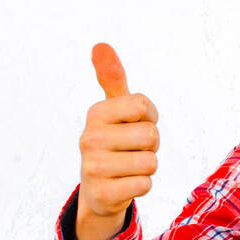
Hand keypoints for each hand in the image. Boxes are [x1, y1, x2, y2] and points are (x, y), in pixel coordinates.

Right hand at [77, 43, 159, 225]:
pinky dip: (142, 186)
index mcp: (95, 113)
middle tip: (132, 149)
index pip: (144, 105)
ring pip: (150, 162)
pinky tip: (125, 184)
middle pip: (151, 134)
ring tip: (128, 166)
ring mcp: (92, 168)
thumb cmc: (115, 140)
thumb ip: (112, 77)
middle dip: (151, 145)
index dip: (149, 116)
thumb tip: (100, 45)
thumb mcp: (115, 108)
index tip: (135, 123)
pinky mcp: (102, 194)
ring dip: (147, 166)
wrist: (98, 188)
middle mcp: (89, 138)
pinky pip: (145, 185)